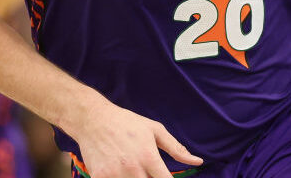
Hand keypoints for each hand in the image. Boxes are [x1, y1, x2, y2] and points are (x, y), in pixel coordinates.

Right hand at [72, 101, 202, 177]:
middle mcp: (133, 168)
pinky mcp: (99, 177)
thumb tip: (197, 161)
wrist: (93, 119)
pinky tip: (119, 171)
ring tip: (132, 169)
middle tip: (147, 170)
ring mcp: (115, 175)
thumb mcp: (154, 130)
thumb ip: (176, 148)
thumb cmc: (127, 123)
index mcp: (149, 157)